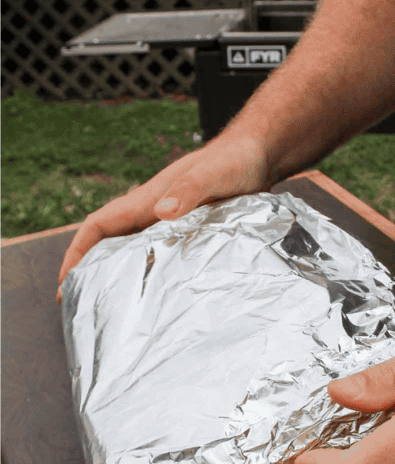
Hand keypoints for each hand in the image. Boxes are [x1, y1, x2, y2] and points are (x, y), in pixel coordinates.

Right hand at [57, 135, 270, 289]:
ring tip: (118, 309)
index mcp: (148, 200)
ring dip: (123, 276)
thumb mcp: (213, 174)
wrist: (259, 154)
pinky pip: (164, 254)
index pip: (99, 225)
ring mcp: (173, 221)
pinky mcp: (193, 229)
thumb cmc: (235, 161)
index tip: (66, 282)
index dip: (77, 251)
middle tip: (85, 307)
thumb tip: (163, 212)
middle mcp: (154, 211)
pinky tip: (162, 296)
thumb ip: (190, 190)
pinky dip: (155, 274)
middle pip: (111, 244)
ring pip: (137, 252)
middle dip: (93, 272)